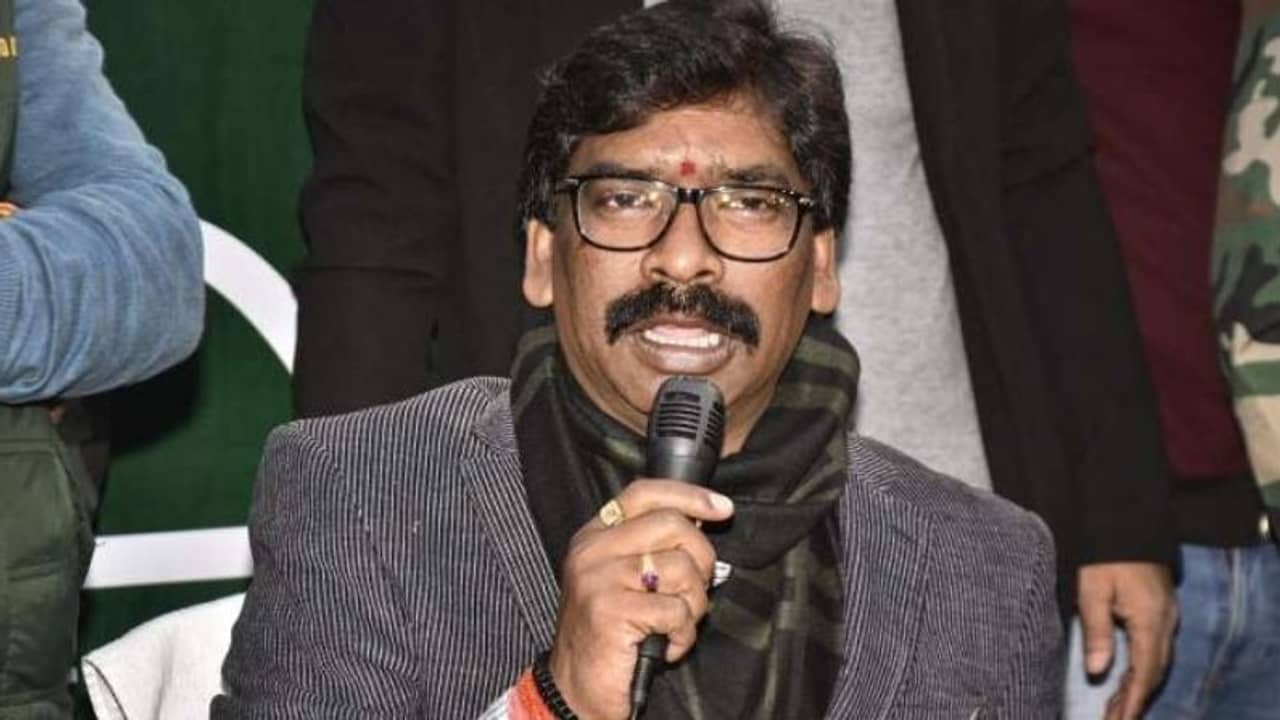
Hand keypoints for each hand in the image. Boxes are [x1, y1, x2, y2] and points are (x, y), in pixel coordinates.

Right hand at [549, 480, 734, 719]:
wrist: (576, 688)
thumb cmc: (609, 635)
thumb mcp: (623, 579)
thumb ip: (651, 547)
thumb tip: (703, 521)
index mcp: (594, 535)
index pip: (645, 493)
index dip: (690, 495)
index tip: (722, 507)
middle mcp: (592, 550)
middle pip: (672, 524)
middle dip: (701, 558)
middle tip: (695, 589)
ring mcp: (598, 579)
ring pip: (681, 568)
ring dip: (694, 604)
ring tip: (675, 623)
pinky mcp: (610, 610)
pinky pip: (675, 610)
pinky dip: (683, 634)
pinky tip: (666, 645)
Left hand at [1076, 562, 1176, 719]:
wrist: (1125, 521)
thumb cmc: (1105, 554)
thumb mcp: (1092, 590)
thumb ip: (1096, 631)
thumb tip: (1098, 671)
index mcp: (1150, 620)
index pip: (1145, 672)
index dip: (1133, 700)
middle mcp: (1165, 622)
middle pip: (1154, 672)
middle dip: (1135, 700)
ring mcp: (1166, 616)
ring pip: (1156, 662)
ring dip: (1138, 687)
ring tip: (1117, 709)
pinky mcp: (1159, 611)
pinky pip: (1154, 649)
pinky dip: (1141, 669)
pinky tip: (1126, 679)